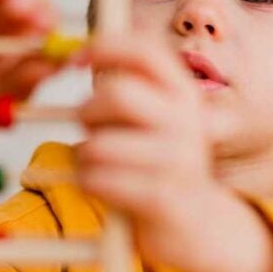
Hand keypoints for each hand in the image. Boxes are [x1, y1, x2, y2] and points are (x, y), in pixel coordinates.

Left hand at [75, 33, 272, 271]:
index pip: (146, 52)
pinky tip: (102, 185)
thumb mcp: (155, 118)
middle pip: (117, 94)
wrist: (198, 224)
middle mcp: (188, 121)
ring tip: (97, 164)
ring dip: (84, 155)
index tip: (74, 59)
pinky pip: (98, 180)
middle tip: (89, 127)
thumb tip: (77, 55)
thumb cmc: (159, 164)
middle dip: (88, 111)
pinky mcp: (161, 196)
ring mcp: (178, 160)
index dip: (105, 47)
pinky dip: (88, 182)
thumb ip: (127, 88)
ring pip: (99, 144)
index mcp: (185, 93)